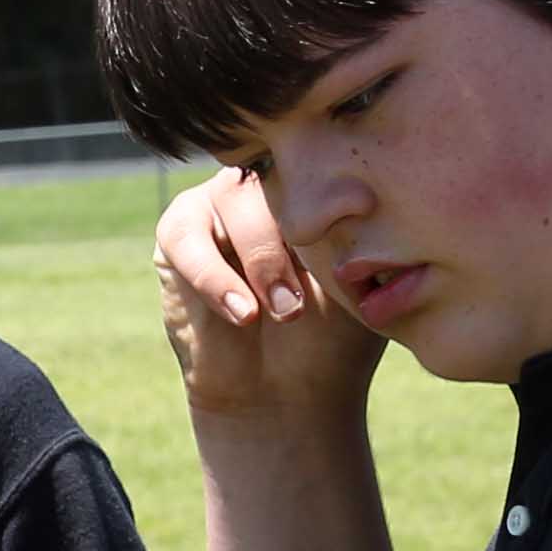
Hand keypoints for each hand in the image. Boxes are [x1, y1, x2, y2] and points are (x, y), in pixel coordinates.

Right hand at [155, 165, 390, 426]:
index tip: (362, 209)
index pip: (328, 158)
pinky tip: (242, 314)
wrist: (281, 392)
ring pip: (235, 196)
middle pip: (279, 172)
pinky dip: (215, 278)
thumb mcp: (363, 288)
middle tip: (310, 297)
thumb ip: (368, 242)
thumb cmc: (332, 338)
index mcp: (320, 184)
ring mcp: (220, 200)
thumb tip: (372, 197)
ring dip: (261, 256)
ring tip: (284, 311)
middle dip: (297, 233)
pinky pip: (189, 237)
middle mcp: (268, 180)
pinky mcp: (179, 230)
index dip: (339, 184)